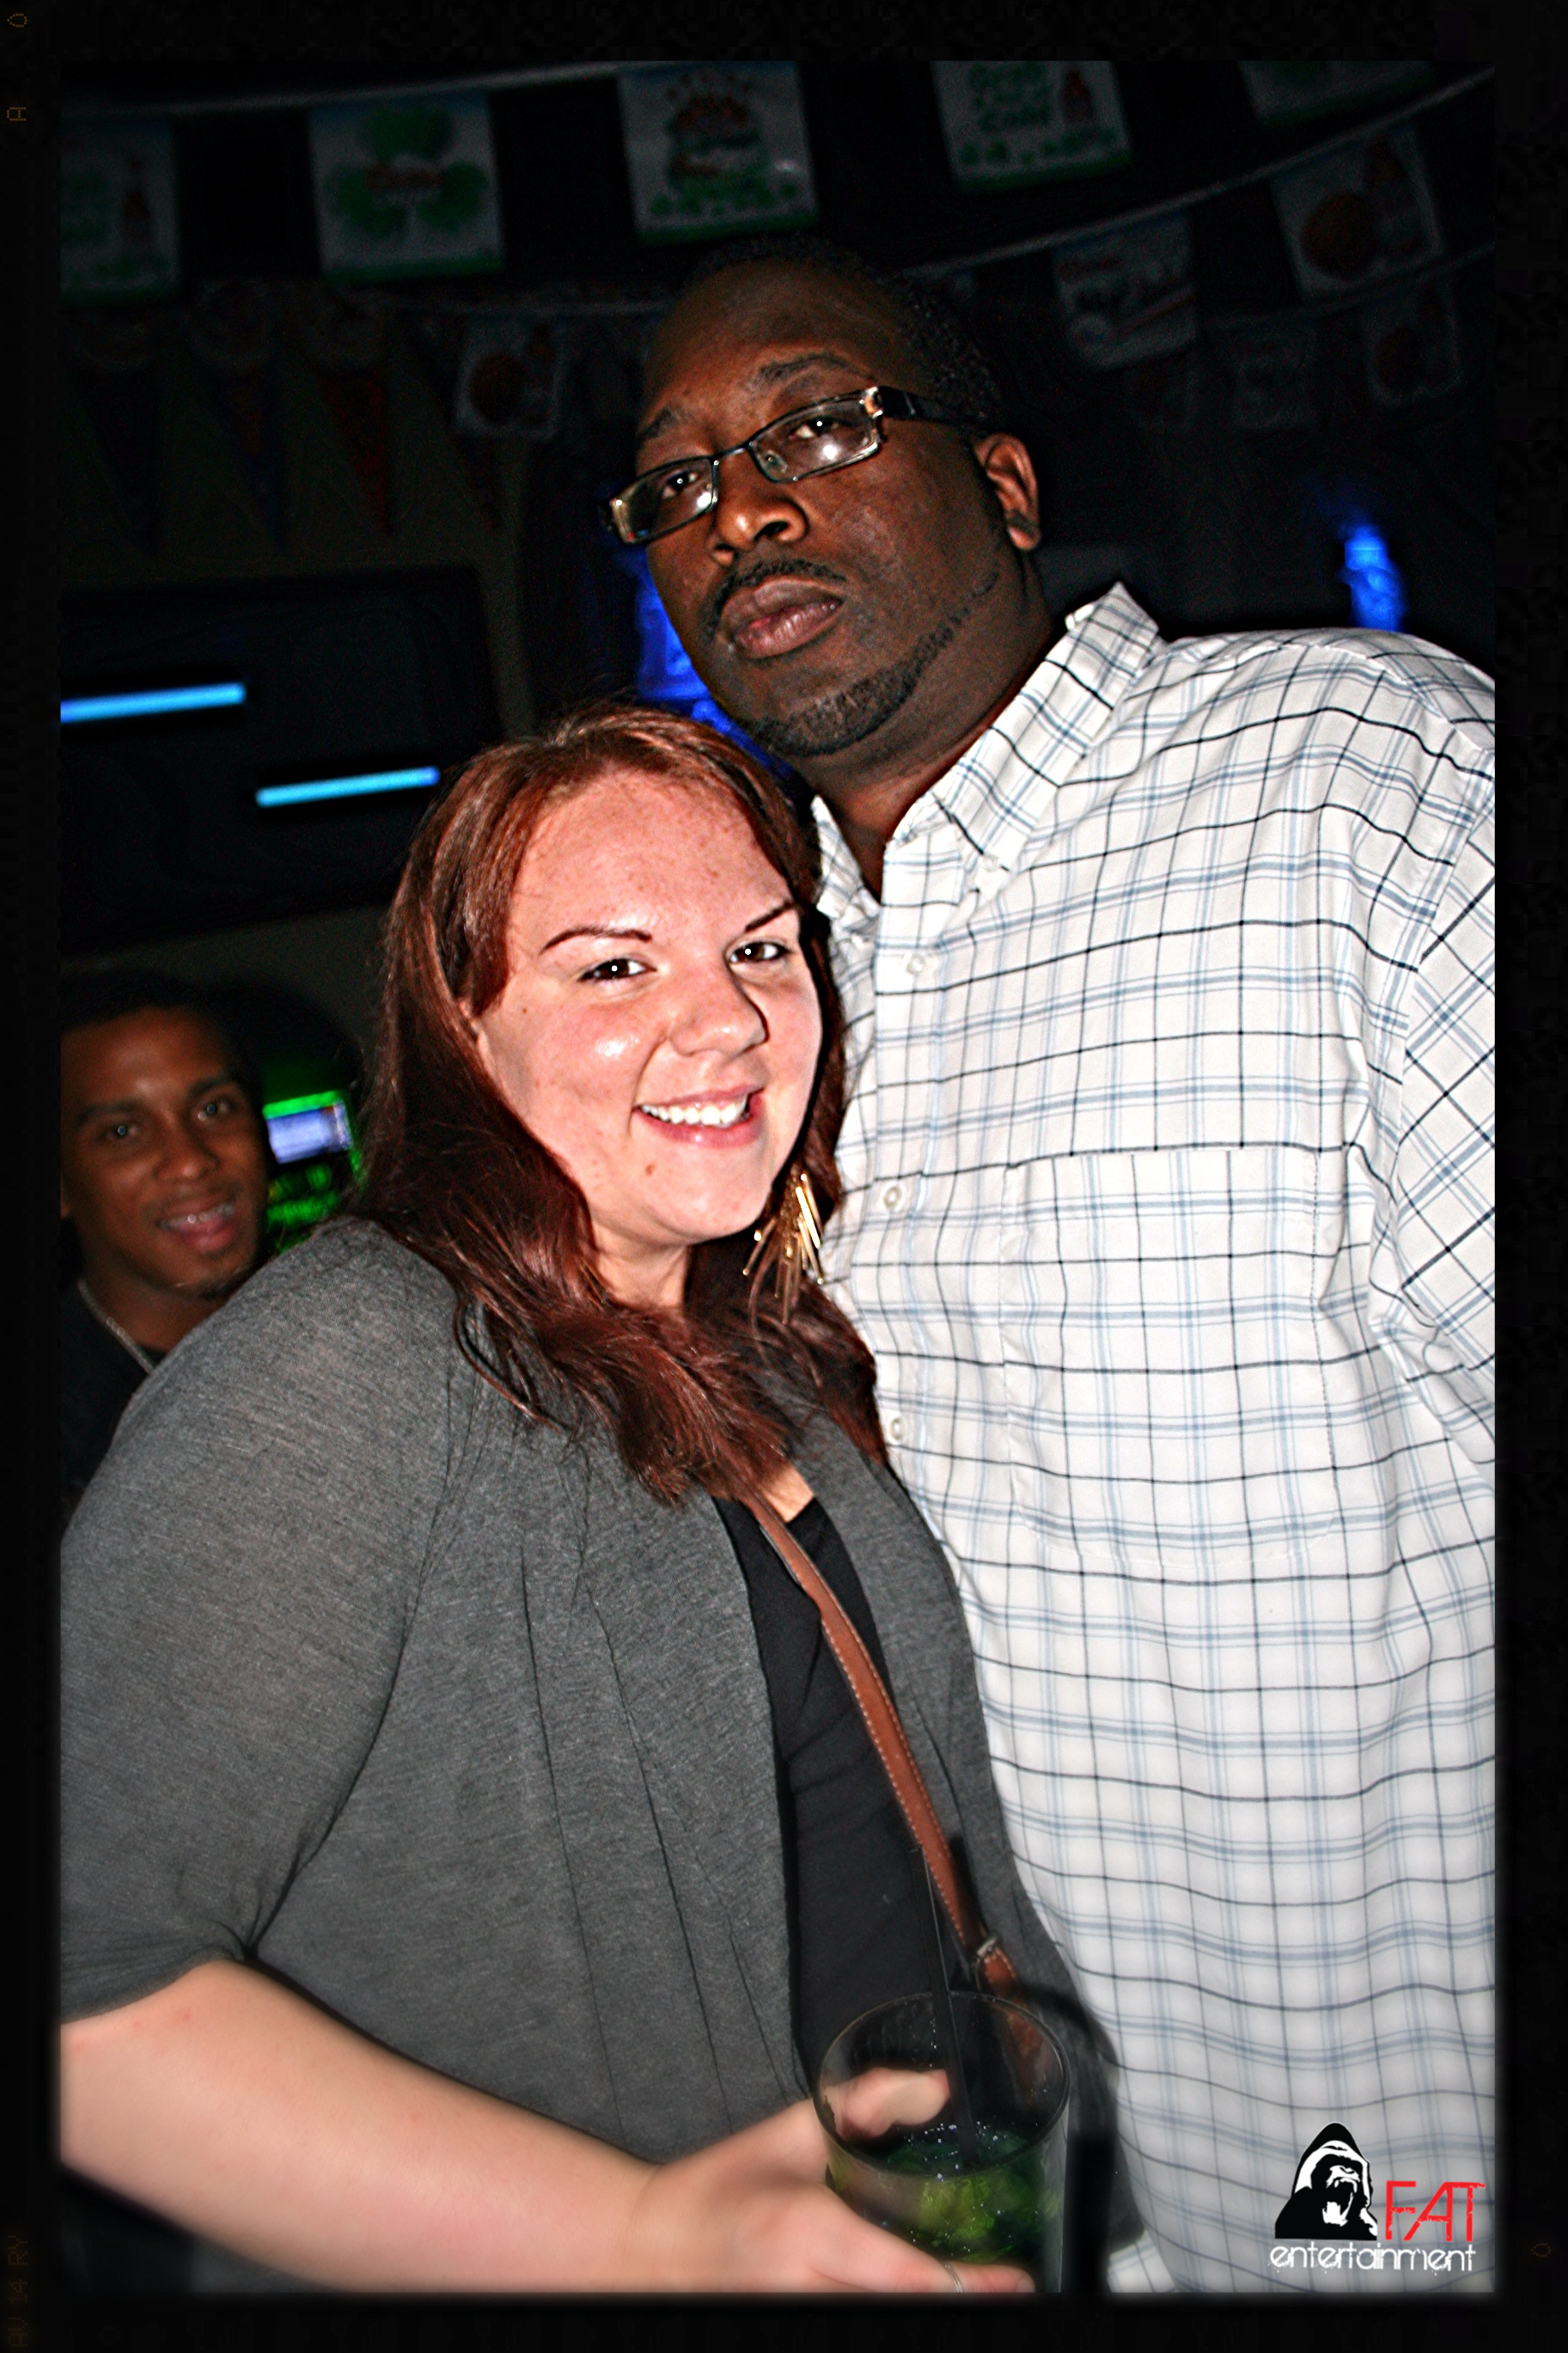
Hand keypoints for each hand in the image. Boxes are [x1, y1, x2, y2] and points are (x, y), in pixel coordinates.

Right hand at [618, 2096, 1032, 2293]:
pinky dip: (891, 2306)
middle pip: (901, 2307)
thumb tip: (933, 2088)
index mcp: (805, 2230)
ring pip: (882, 2321)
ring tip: (968, 2285)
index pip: (902, 2273)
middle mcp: (803, 2287)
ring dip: (925, 2303)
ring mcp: (798, 2317)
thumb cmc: (719, 2188)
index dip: (965, 2283)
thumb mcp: (793, 2130)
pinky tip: (915, 2291)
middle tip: (1004, 2284)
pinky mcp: (795, 2329)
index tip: (1012, 2280)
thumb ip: (864, 2102)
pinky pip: (856, 2322)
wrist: (653, 2246)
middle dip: (958, 2299)